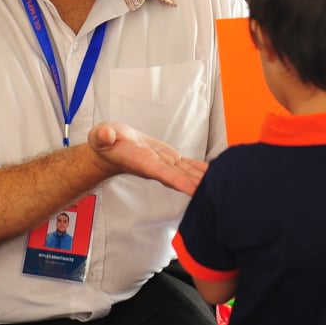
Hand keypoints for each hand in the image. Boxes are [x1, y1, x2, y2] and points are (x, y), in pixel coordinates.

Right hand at [88, 121, 207, 195]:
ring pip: (187, 173)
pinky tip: (214, 171)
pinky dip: (200, 168)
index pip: (162, 173)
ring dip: (203, 178)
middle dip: (198, 185)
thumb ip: (104, 136)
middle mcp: (156, 167)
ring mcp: (164, 164)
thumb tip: (106, 135)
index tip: (193, 190)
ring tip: (224, 181)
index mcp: (142, 162)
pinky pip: (187, 165)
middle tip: (218, 190)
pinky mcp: (169, 158)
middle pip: (180, 178)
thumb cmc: (105, 143)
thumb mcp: (101, 136)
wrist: (111, 148)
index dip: (178, 181)